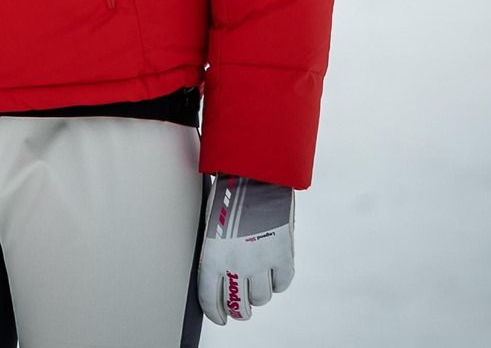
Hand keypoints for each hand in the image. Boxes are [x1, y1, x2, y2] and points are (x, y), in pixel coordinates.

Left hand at [197, 176, 294, 324]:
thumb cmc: (225, 195)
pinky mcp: (283, 255)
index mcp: (211, 258)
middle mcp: (235, 265)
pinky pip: (282, 283)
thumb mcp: (208, 226)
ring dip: (258, 295)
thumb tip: (219, 274)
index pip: (211, 300)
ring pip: (261, 298)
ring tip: (256, 286)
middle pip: (238, 306)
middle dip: (238, 311)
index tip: (220, 317)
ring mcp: (261, 262)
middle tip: (240, 310)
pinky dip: (277, 282)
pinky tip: (272, 274)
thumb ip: (215, 254)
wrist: (252, 174)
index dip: (216, 313)